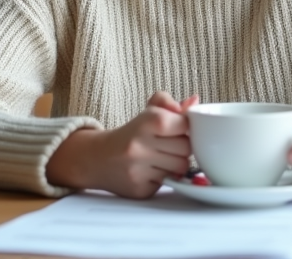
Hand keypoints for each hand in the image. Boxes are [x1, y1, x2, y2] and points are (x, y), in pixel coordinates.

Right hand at [45, 92, 197, 198]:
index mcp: (147, 121)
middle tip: (170, 144)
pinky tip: (151, 171)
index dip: (185, 127)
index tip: (178, 128)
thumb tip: (195, 102)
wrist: (96, 159)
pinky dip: (164, 177)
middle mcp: (140, 145)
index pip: (186, 124)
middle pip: (187, 149)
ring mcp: (139, 169)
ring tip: (162, 158)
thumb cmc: (130, 134)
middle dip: (182, 146)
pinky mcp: (140, 189)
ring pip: (181, 168)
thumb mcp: (148, 111)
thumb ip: (170, 104)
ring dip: (176, 163)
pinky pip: (168, 183)